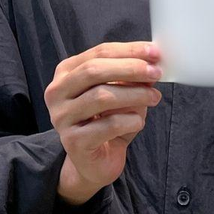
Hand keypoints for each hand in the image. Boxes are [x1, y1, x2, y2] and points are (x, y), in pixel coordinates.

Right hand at [45, 40, 162, 204]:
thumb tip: (151, 63)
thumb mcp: (119, 93)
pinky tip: (139, 122)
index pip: (98, 53)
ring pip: (101, 97)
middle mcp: (56, 93)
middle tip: (156, 73)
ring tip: (154, 97)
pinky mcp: (73, 142)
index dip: (128, 51)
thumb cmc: (106, 121)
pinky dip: (130, 120)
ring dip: (134, 94)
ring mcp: (62, 118)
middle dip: (130, 69)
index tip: (154, 52)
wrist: (94, 162)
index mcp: (65, 73)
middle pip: (94, 71)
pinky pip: (108, 125)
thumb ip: (130, 77)